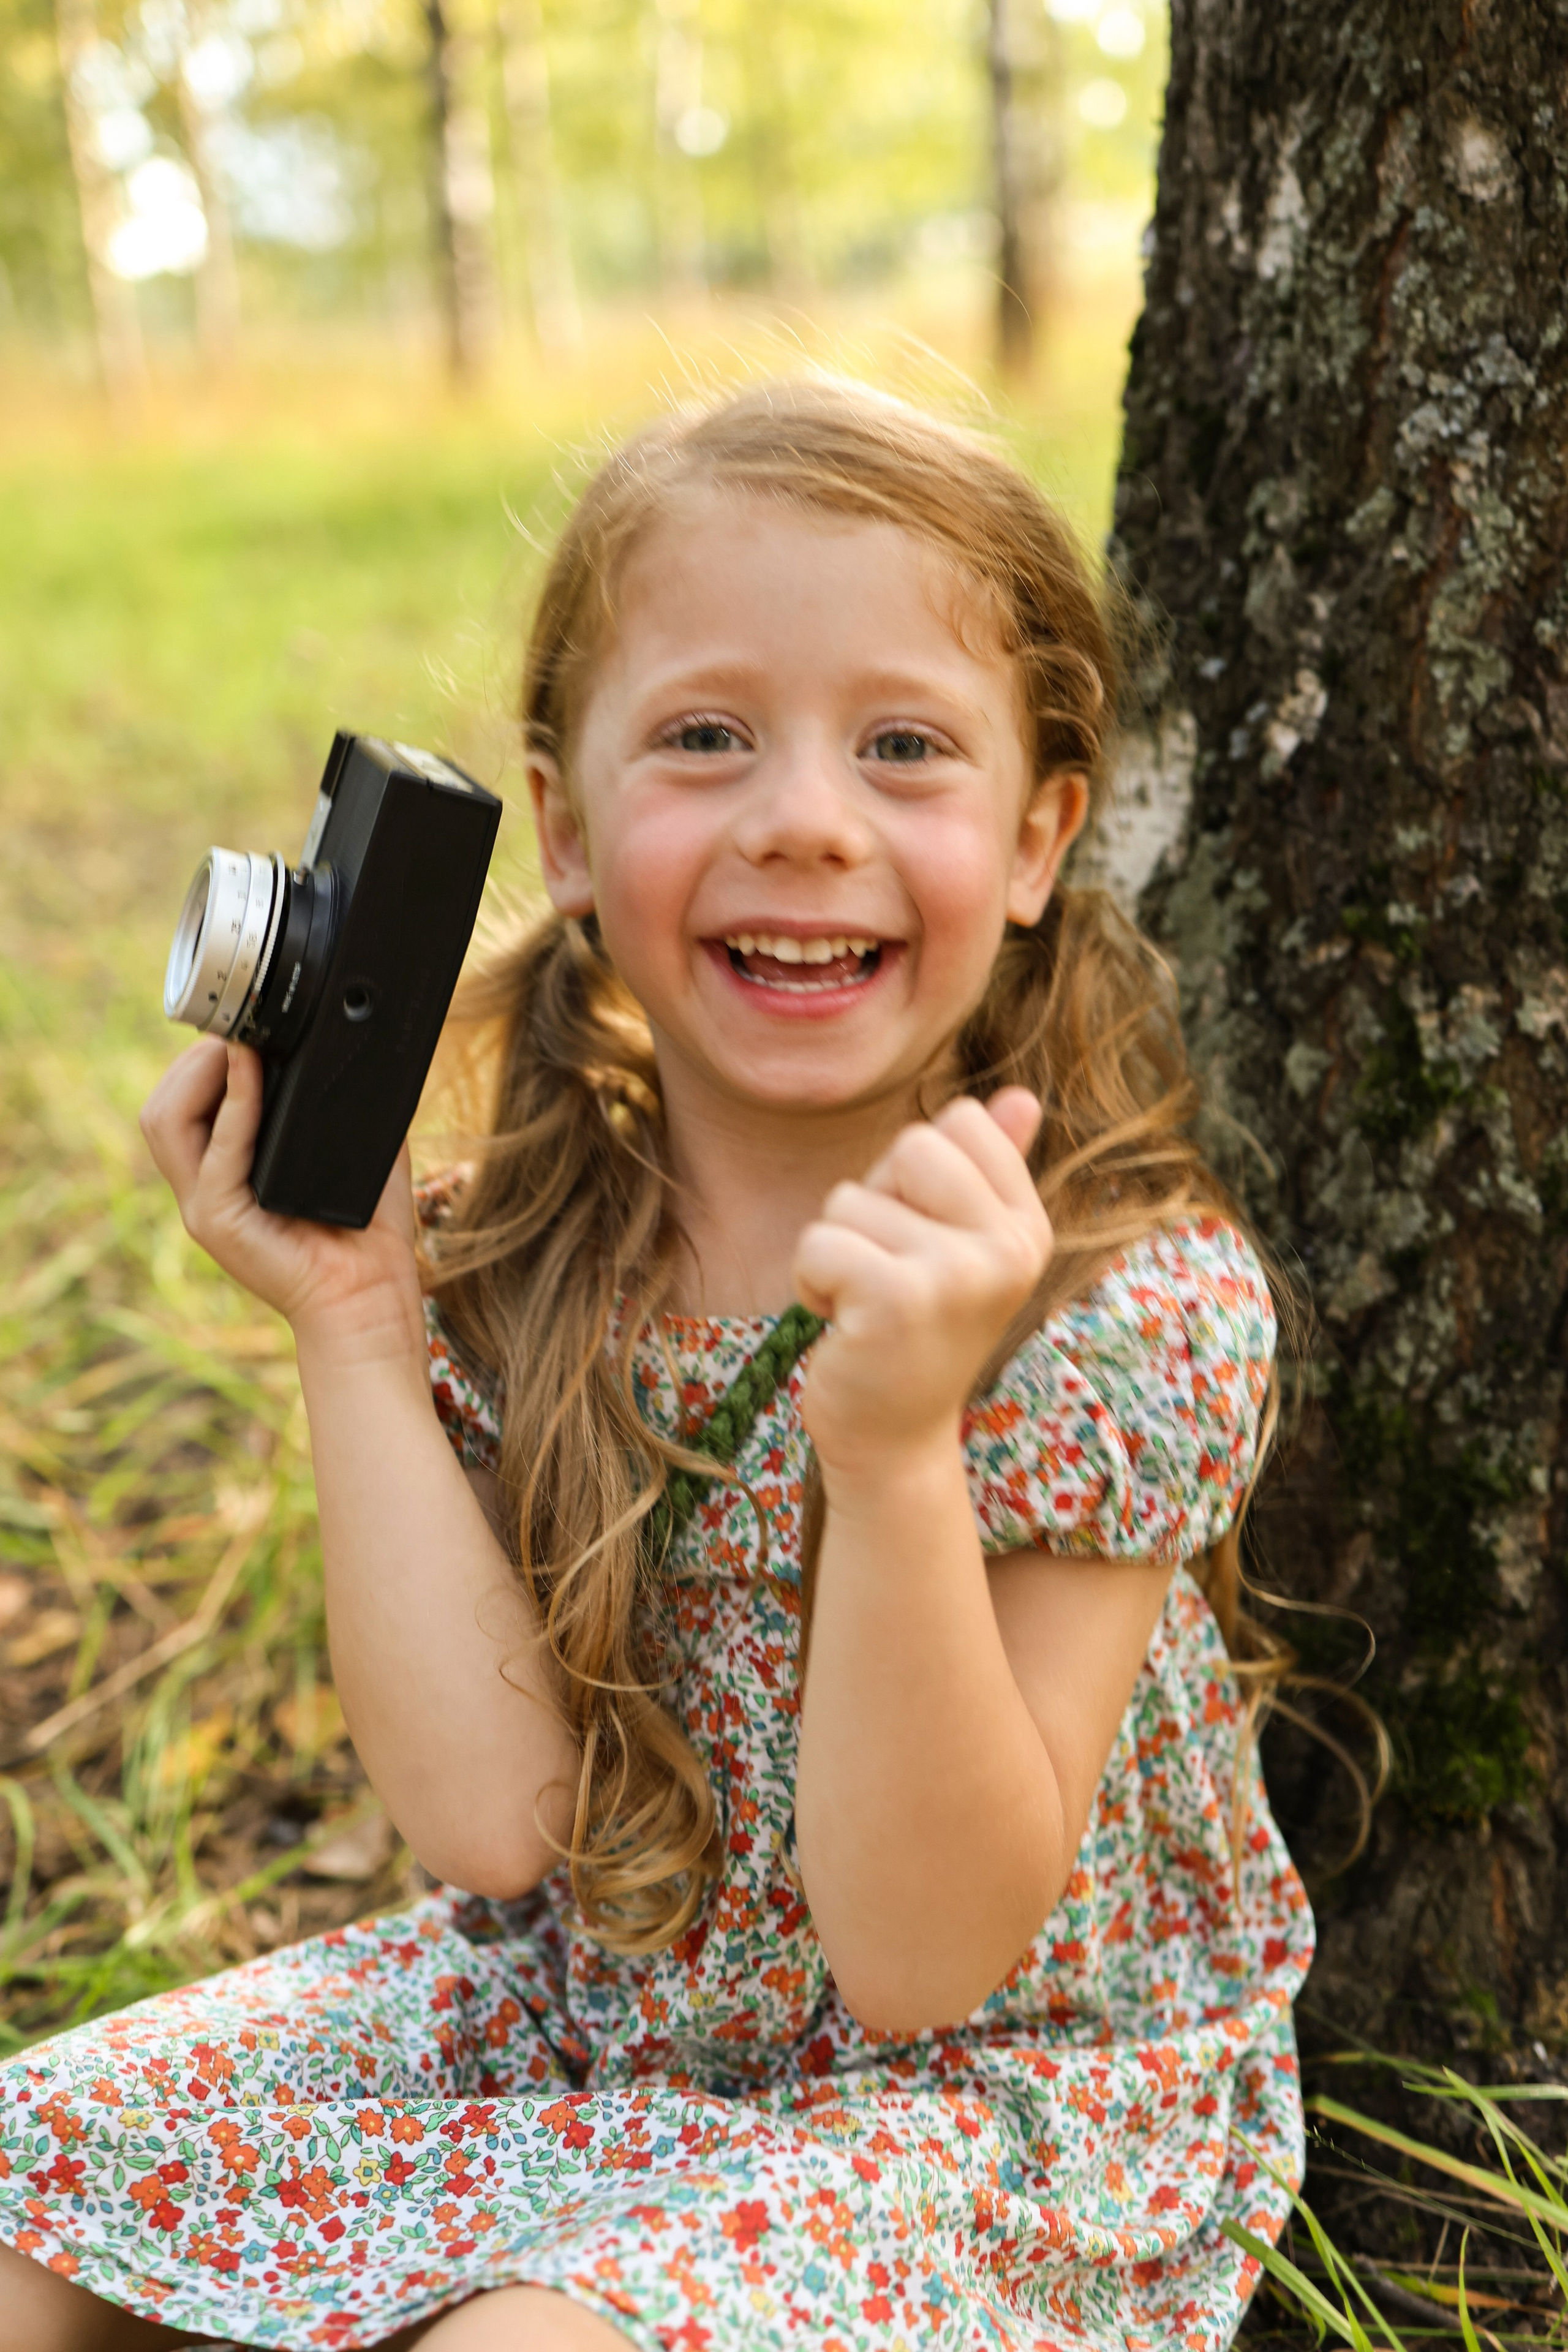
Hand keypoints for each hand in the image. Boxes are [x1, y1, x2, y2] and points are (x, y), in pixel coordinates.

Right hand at [140, 1037, 425, 1365]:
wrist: (373, 1299)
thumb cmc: (369, 1231)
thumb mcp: (355, 1150)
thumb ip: (341, 1101)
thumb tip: (356, 1044)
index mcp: (225, 1173)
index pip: (183, 1103)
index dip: (203, 1061)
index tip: (242, 1027)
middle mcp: (204, 1190)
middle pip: (162, 1106)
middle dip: (195, 1058)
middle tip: (240, 1029)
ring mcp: (204, 1208)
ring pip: (166, 1121)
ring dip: (202, 1072)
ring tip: (240, 1042)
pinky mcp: (219, 1223)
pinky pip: (215, 1152)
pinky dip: (233, 1105)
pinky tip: (252, 1071)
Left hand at [792, 1089, 1051, 1478]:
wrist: (893, 1441)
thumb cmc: (915, 1332)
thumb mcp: (961, 1246)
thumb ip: (990, 1169)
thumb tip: (1021, 1095)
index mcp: (1026, 1226)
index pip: (960, 1122)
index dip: (914, 1172)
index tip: (921, 1237)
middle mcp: (1007, 1248)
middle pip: (911, 1145)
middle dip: (875, 1202)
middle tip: (888, 1271)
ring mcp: (958, 1274)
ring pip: (850, 1199)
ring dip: (837, 1251)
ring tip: (866, 1307)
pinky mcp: (898, 1300)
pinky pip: (819, 1242)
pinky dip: (810, 1282)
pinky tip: (841, 1324)